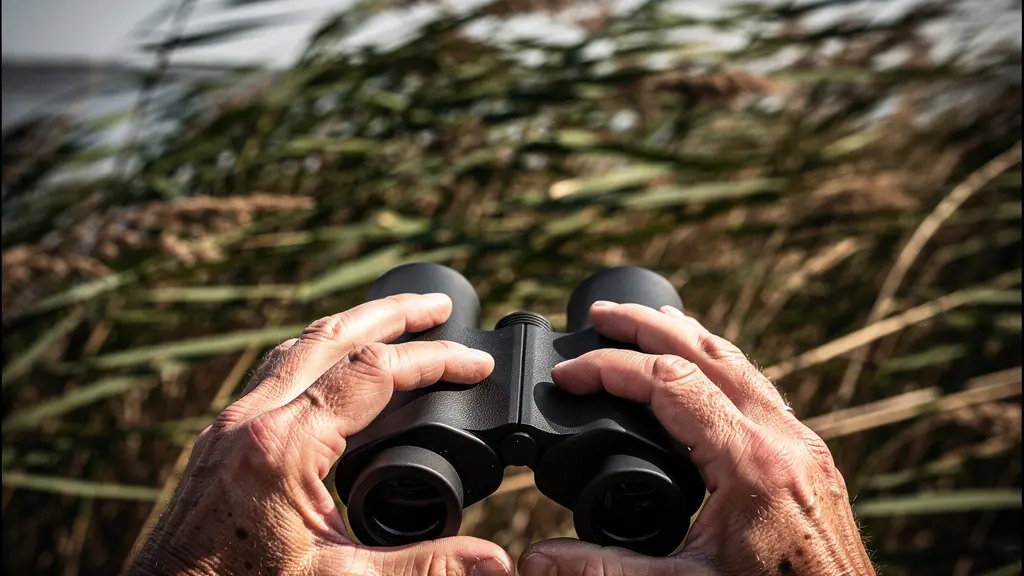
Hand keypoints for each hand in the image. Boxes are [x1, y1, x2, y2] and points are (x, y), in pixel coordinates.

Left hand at [127, 294, 512, 575]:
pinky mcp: (220, 439)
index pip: (377, 371)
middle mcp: (253, 419)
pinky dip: (318, 351)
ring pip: (299, 345)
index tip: (477, 366)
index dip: (436, 360)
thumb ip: (424, 567)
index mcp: (285, 446)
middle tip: (441, 304)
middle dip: (394, 313)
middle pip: (334, 333)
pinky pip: (275, 371)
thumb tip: (497, 563)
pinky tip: (336, 364)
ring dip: (353, 324)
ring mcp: (230, 424)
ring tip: (396, 320)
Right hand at [520, 302, 873, 575]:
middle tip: (597, 315)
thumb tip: (535, 560)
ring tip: (645, 319)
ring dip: (686, 335)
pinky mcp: (810, 457)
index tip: (568, 373)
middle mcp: (785, 440)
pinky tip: (702, 366)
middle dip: (645, 326)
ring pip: (740, 362)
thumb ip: (603, 570)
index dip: (610, 368)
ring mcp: (803, 445)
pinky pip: (759, 388)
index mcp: (752, 465)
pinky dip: (720, 363)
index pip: (669, 383)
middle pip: (706, 352)